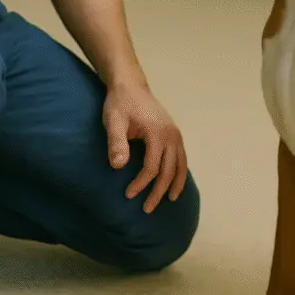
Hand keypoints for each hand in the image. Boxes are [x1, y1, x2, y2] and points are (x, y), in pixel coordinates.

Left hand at [103, 81, 187, 213]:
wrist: (130, 85)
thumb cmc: (120, 103)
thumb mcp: (113, 121)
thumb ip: (116, 142)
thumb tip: (119, 166)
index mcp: (157, 133)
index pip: (152, 167)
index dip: (141, 183)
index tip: (128, 195)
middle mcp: (171, 135)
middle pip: (169, 170)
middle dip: (158, 191)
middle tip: (147, 209)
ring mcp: (175, 133)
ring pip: (180, 165)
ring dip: (175, 184)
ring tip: (170, 200)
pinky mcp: (174, 133)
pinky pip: (181, 157)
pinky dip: (180, 171)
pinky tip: (175, 181)